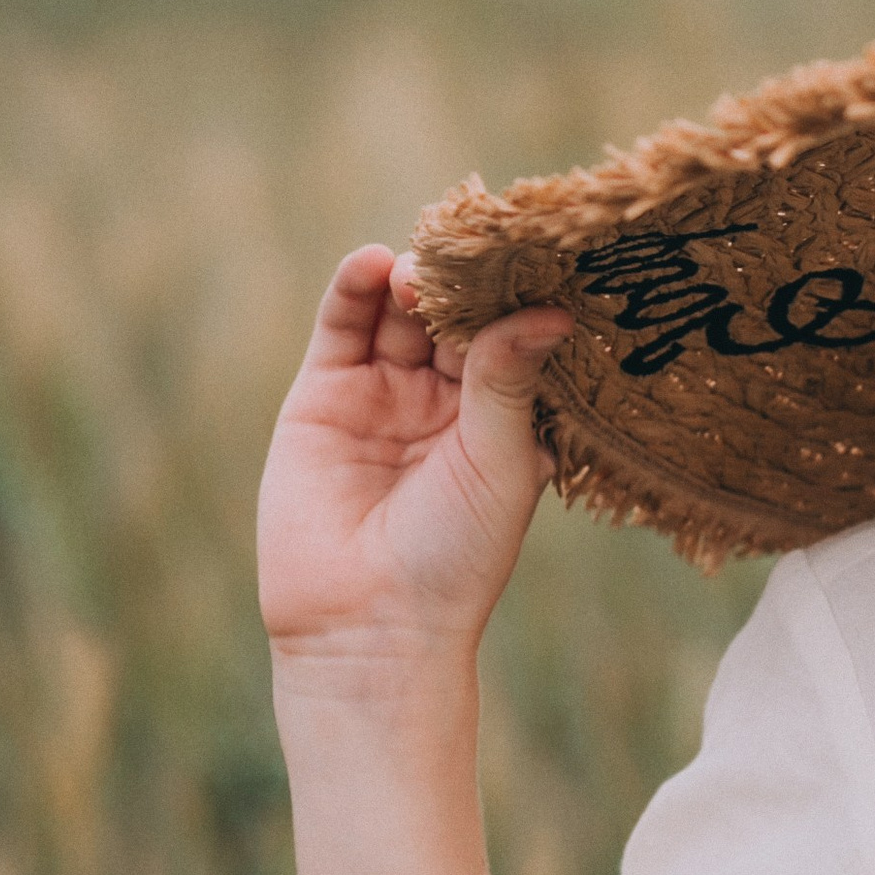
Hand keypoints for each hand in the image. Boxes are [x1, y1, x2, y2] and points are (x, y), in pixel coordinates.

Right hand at [259, 246, 572, 662]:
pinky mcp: (324, 394)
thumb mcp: (497, 461)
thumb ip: (508, 380)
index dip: (517, 294)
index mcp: (500, 414)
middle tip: (474, 249)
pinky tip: (372, 264)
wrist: (367, 625)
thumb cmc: (455, 557)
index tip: (536, 248)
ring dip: (410, 278)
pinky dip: (354, 289)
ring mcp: (383, 391)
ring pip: (398, 311)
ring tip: (421, 265)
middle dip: (462, 280)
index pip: (509, 334)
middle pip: (453, 313)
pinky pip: (342, 327)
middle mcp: (444, 397)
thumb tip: (550, 310)